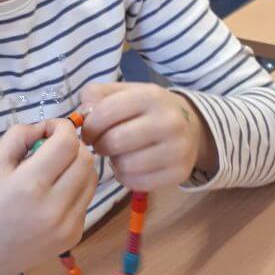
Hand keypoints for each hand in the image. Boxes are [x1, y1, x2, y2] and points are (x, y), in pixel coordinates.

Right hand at [0, 118, 97, 274]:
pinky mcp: (75, 236)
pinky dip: (76, 188)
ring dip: (78, 165)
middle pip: (86, 159)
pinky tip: (55, 193)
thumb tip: (47, 128)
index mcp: (29, 185)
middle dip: (72, 145)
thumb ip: (19, 136)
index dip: (62, 127)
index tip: (49, 130)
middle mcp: (54, 207)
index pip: (67, 143)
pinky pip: (86, 199)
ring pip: (92, 178)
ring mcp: (68, 225)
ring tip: (55, 169)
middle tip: (53, 148)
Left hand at [78, 82, 216, 189]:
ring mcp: (178, 149)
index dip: (89, 125)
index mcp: (150, 96)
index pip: (106, 112)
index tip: (88, 132)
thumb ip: (96, 96)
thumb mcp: (124, 92)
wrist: (191, 125)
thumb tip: (82, 115)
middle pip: (115, 141)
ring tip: (118, 154)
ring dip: (113, 162)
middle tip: (101, 145)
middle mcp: (169, 121)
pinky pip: (137, 183)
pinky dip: (126, 177)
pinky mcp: (180, 173)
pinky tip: (130, 166)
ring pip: (125, 165)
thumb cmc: (147, 109)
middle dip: (100, 145)